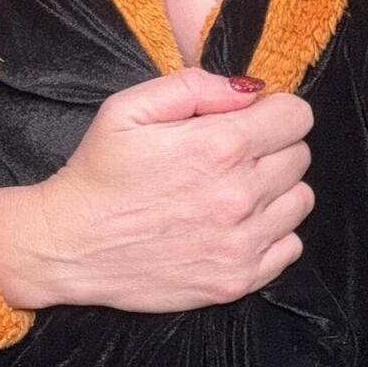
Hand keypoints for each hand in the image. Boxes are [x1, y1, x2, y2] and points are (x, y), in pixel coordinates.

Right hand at [0, 67, 314, 315]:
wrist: (67, 246)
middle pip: (299, 157)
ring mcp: (241, 243)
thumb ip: (195, 85)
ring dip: (276, 191)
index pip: (297, 117)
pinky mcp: (236, 280)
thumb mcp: (129, 107)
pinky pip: (289, 248)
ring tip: (234, 191)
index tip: (250, 120)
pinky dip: (272, 234)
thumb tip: (251, 91)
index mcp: (219, 146)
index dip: (274, 112)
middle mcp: (239, 195)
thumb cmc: (97, 173)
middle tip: (232, 157)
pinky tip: (235, 226)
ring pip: (300, 201)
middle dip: (273, 148)